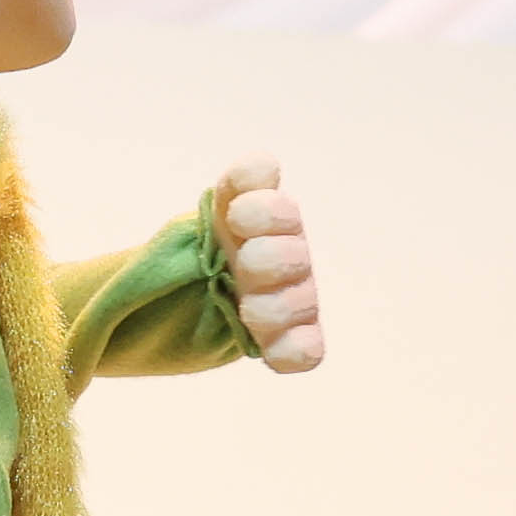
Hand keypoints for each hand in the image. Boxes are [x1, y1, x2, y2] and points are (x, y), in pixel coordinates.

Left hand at [214, 155, 322, 372]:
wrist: (207, 296)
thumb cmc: (218, 245)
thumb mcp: (218, 207)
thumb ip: (241, 182)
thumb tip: (265, 165)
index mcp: (273, 219)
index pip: (279, 207)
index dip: (265, 211)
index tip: (236, 216)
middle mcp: (291, 257)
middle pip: (295, 256)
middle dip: (268, 259)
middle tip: (244, 265)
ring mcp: (295, 301)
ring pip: (302, 304)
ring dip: (274, 307)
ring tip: (248, 309)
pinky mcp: (294, 339)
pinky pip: (308, 349)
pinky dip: (295, 350)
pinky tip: (271, 347)